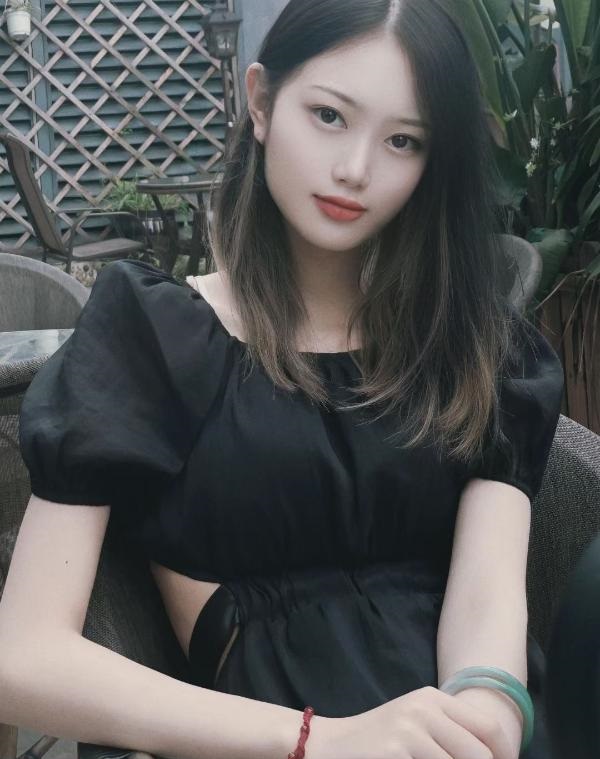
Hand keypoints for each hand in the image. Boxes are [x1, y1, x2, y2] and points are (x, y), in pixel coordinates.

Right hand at [310, 686, 513, 758]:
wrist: (333, 745)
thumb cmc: (382, 739)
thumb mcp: (418, 722)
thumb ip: (453, 731)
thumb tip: (499, 755)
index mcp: (433, 698)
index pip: (488, 727)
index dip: (506, 755)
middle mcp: (423, 709)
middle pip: (480, 754)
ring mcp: (408, 732)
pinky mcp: (395, 754)